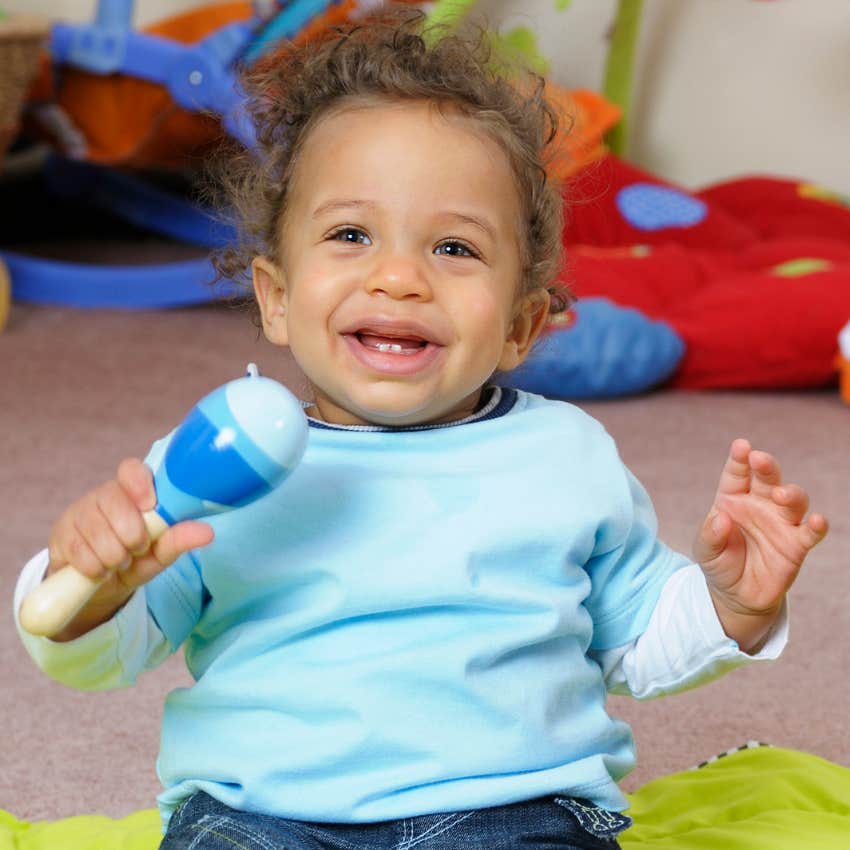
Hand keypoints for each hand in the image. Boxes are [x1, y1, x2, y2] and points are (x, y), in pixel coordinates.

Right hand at [46, 458, 213, 639]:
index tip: (149, 504)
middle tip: (136, 548)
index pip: (131, 470)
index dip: (139, 484)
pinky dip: (96, 568)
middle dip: (131, 536)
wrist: (99, 588)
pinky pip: (80, 551)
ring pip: (97, 531)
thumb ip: (179, 540)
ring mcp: (78, 513)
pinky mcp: (60, 535)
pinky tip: (100, 569)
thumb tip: (208, 532)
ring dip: (114, 556)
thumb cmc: (136, 560)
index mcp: (132, 492)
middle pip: (114, 503)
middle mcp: (103, 496)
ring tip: (120, 561)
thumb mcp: (160, 553)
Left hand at [693, 438, 827, 652]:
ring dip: (790, 494)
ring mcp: (780, 523)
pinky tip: (817, 520)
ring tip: (781, 495)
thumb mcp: (705, 551)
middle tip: (760, 459)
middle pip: (767, 480)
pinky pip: (810, 533)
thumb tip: (721, 519)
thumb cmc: (719, 563)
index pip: (737, 474)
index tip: (741, 446)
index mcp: (732, 499)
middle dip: (766, 466)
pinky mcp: (796, 545)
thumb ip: (710, 535)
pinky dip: (816, 525)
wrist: (736, 595)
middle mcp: (759, 505)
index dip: (739, 459)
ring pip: (793, 500)